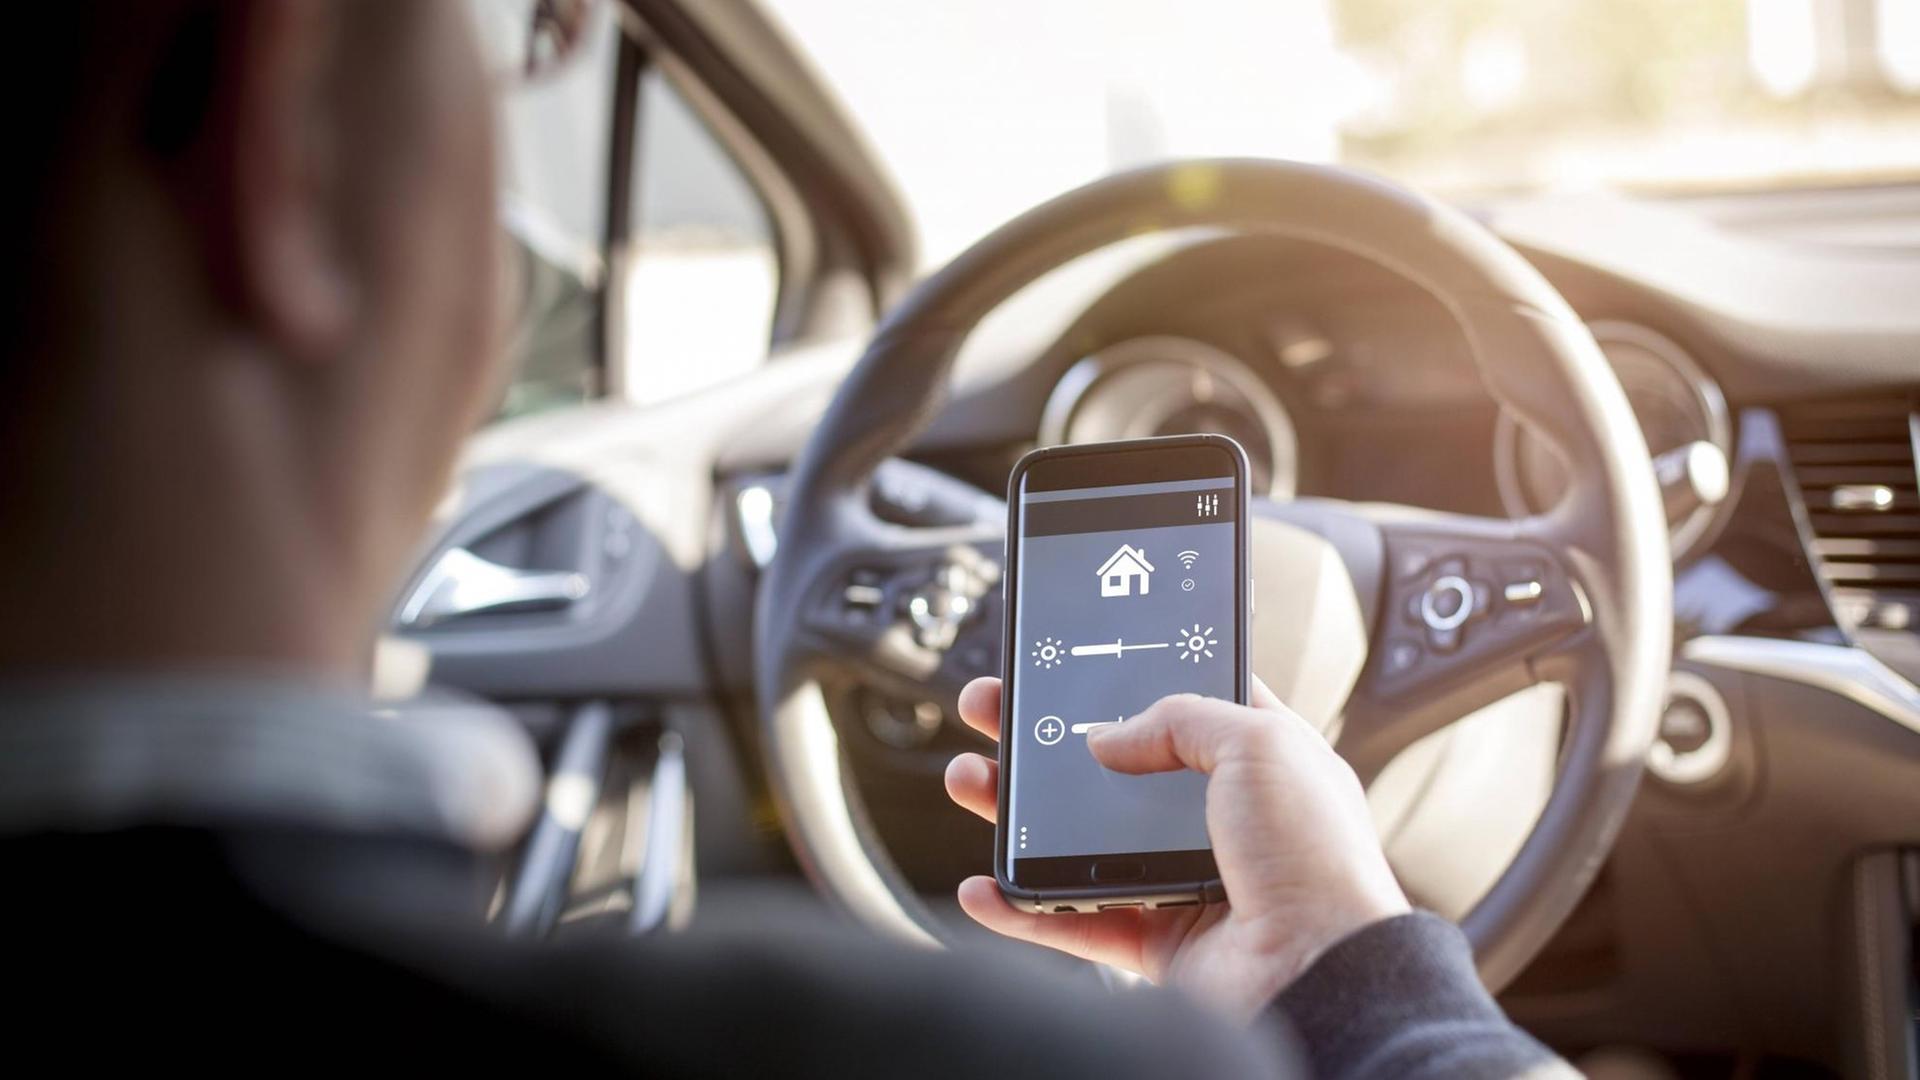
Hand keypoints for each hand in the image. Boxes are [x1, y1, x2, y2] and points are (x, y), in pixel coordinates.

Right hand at [944, 677, 1409, 1020]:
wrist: (1321, 969)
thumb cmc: (1317, 857)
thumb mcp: (1261, 742)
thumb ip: (1180, 718)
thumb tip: (1108, 736)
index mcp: (1256, 763)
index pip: (1180, 707)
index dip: (1124, 683)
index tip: (1071, 663)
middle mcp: (1218, 820)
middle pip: (1110, 771)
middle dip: (1044, 741)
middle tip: (994, 709)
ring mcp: (1183, 881)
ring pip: (1080, 842)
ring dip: (1018, 813)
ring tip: (969, 780)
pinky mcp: (1157, 942)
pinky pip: (1074, 922)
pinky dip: (1024, 908)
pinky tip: (985, 884)